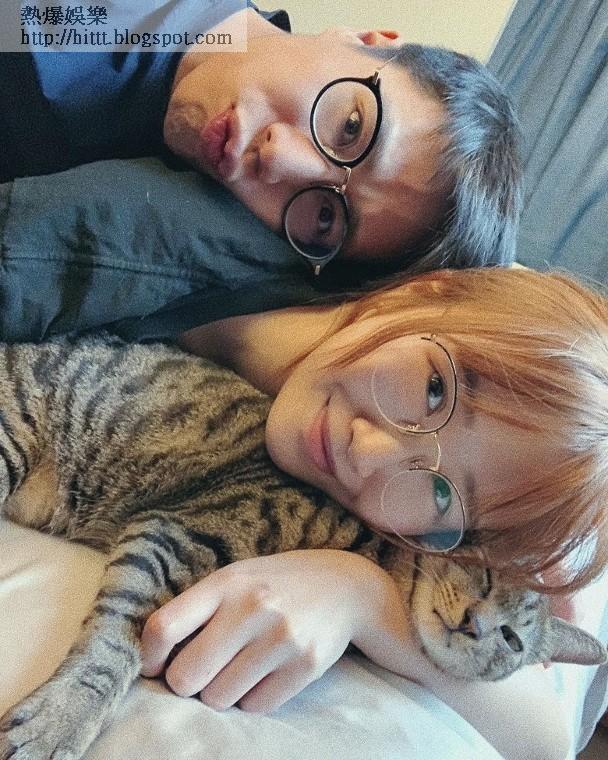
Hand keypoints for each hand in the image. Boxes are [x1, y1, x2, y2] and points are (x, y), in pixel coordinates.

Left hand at [140, 550, 392, 712]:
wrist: (345, 585)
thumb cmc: (276, 583)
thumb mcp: (236, 578)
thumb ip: (199, 608)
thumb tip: (156, 658)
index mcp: (227, 583)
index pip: (165, 626)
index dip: (149, 655)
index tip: (155, 665)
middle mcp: (253, 608)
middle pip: (187, 676)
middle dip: (186, 682)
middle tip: (200, 672)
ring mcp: (281, 638)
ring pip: (218, 698)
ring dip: (220, 692)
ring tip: (238, 668)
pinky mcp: (305, 665)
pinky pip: (254, 707)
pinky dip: (251, 699)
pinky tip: (264, 674)